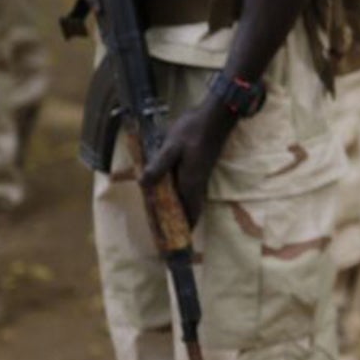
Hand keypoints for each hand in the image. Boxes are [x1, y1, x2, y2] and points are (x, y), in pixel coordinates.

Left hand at [141, 98, 235, 227]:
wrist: (216, 116)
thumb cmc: (193, 130)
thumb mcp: (171, 147)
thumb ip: (159, 166)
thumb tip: (144, 184)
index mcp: (191, 182)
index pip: (189, 212)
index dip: (183, 228)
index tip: (175, 242)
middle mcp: (198, 182)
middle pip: (190, 209)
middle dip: (180, 222)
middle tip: (166, 233)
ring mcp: (201, 175)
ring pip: (190, 199)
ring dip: (180, 210)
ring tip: (165, 217)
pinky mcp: (200, 168)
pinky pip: (189, 189)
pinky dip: (180, 197)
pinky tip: (169, 193)